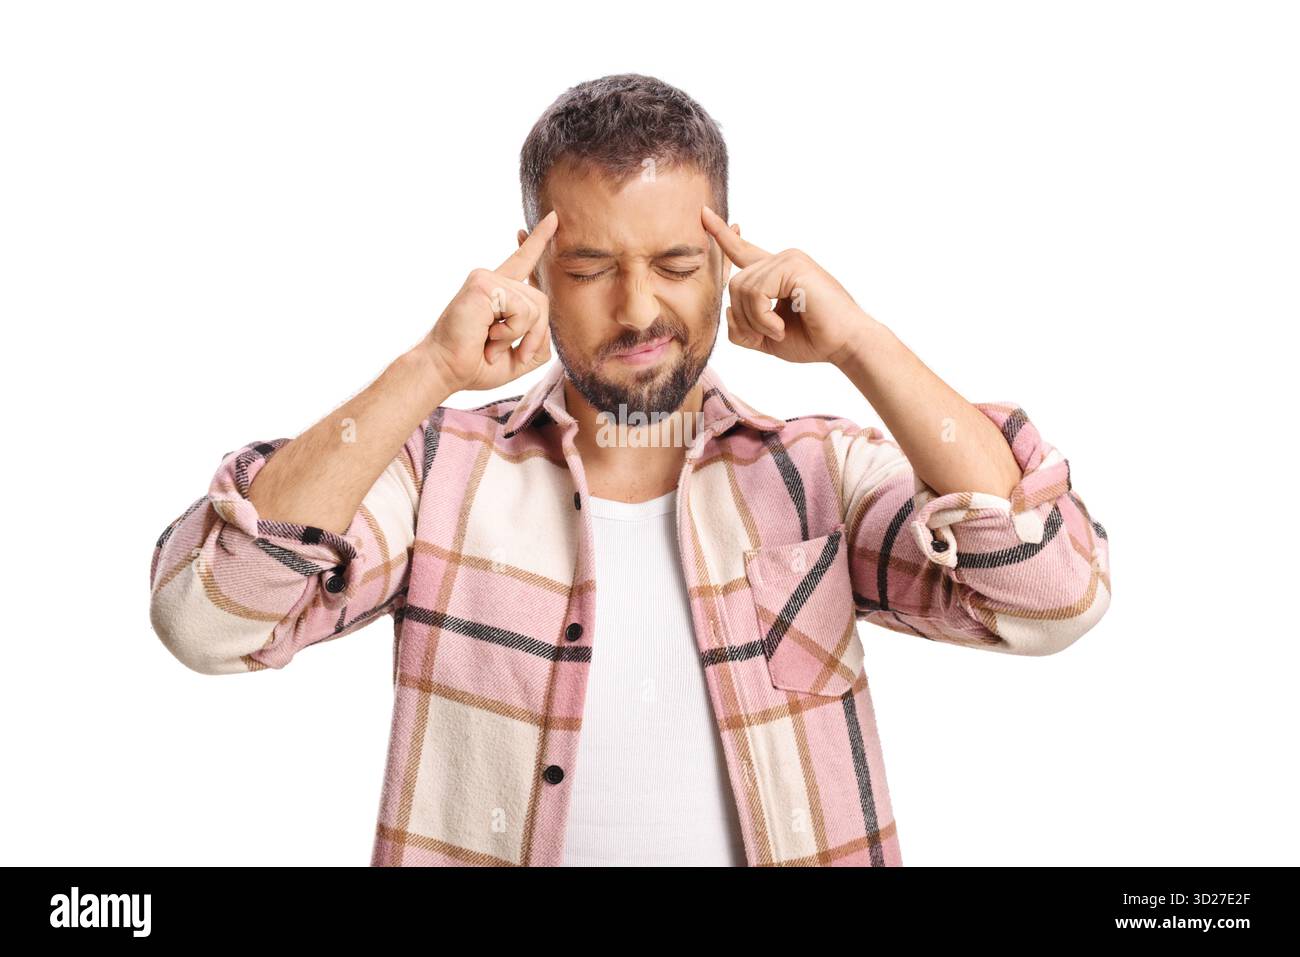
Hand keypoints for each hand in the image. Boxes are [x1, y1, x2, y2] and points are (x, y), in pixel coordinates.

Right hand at [420, 210, 557, 392]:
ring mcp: (487, 278)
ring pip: (536, 307)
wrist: (444, 371)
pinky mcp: (484, 284)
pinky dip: (511, 332)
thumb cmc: (475, 365)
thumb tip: (544, 320)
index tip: (553, 218)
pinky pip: (522, 310)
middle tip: (512, 354)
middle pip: (541, 301)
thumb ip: (540, 339)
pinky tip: (488, 336)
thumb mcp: (519, 356)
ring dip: (521, 336)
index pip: (522, 262)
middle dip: (535, 335)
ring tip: (492, 345)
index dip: (537, 241)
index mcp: (497, 292)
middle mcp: (491, 280)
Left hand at [701, 206, 877, 366]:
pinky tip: (779, 327)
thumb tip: (728, 310)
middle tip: (768, 335)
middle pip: (734, 283)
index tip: (705, 214)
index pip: (743, 251)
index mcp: (776, 273)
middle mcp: (782, 260)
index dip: (722, 235)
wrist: (845, 344)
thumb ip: (744, 326)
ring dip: (754, 320)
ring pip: (741, 288)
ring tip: (777, 331)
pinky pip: (755, 291)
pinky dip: (761, 317)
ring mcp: (788, 260)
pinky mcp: (792, 266)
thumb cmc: (814, 340)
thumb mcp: (767, 337)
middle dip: (744, 317)